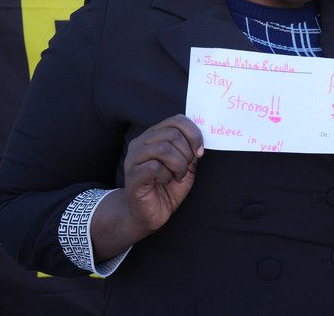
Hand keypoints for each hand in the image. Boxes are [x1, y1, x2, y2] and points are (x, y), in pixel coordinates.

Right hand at [122, 114, 203, 233]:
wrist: (149, 213)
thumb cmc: (167, 187)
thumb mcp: (185, 165)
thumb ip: (191, 150)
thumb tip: (200, 140)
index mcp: (154, 136)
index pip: (177, 120)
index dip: (193, 134)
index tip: (200, 151)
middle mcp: (141, 143)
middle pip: (172, 134)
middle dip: (187, 153)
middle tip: (186, 168)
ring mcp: (133, 159)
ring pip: (163, 149)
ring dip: (179, 165)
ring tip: (178, 176)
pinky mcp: (132, 175)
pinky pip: (154, 167)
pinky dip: (167, 175)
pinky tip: (166, 181)